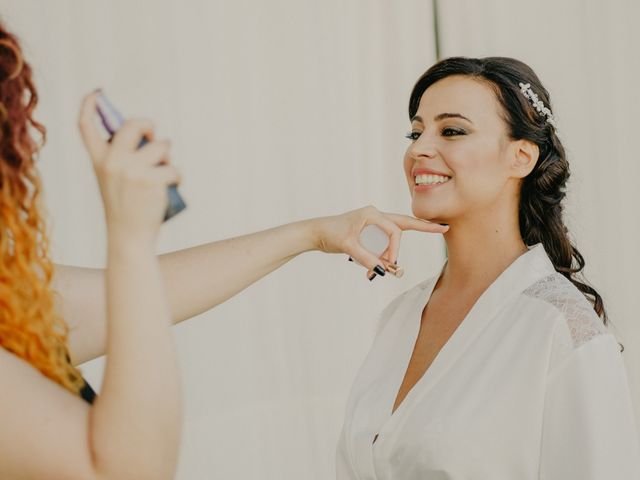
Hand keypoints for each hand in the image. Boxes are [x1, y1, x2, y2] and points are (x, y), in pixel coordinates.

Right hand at [78, 90, 180, 246]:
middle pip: (133, 124)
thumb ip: (122, 159)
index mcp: (98, 160)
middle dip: (149, 125)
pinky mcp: (151, 180)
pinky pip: (174, 169)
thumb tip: (148, 137)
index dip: (89, 105)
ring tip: (164, 173)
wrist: (128, 237)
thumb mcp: (114, 181)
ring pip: (161, 147)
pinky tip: (173, 186)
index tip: (96, 92)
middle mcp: (112, 161)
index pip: (86, 127)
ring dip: (168, 157)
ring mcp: (132, 170)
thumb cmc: (125, 209)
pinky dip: (177, 177)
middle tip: (156, 136)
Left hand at [312, 205, 448, 279]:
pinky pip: (383, 245)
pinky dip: (381, 258)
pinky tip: (375, 270)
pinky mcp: (370, 232)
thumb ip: (366, 258)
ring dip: (389, 257)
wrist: (316, 233)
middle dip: (424, 227)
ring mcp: (374, 223)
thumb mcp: (348, 247)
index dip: (395, 249)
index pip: (395, 231)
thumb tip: (382, 270)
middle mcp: (375, 216)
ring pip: (392, 239)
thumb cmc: (330, 234)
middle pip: (404, 224)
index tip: (389, 264)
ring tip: (375, 273)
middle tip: (443, 228)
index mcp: (372, 214)